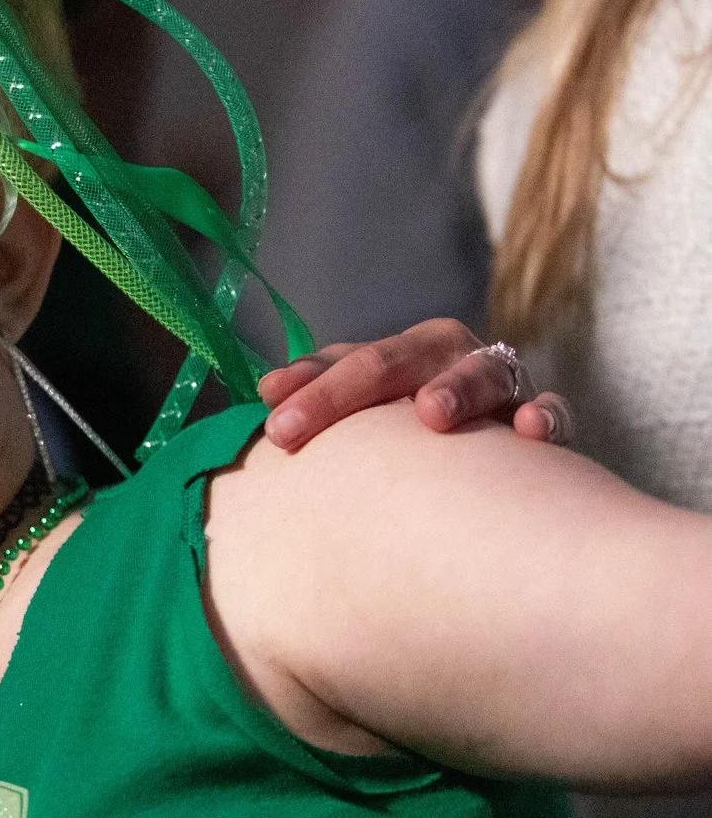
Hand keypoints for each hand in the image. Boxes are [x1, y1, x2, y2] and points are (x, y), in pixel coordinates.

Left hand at [258, 318, 572, 451]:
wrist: (504, 464)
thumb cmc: (419, 438)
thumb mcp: (372, 414)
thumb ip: (324, 395)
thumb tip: (264, 390)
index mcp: (401, 353)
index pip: (344, 361)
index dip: (305, 386)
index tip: (270, 420)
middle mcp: (448, 357)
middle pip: (393, 362)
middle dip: (342, 392)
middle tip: (301, 427)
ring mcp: (500, 384)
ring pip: (480, 372)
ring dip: (456, 388)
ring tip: (432, 413)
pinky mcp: (544, 419)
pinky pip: (553, 412)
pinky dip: (545, 416)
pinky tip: (528, 430)